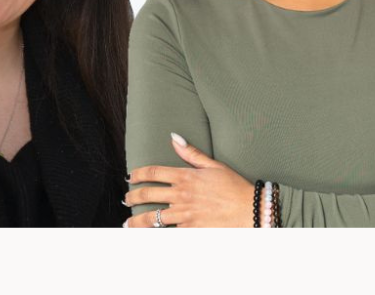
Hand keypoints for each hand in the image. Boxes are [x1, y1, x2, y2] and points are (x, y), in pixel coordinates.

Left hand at [125, 133, 254, 227]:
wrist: (249, 210)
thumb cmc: (233, 186)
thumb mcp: (214, 165)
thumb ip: (192, 153)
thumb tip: (174, 137)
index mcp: (186, 176)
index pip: (155, 172)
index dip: (139, 174)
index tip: (130, 177)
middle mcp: (182, 195)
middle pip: (148, 195)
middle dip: (133, 197)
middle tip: (126, 199)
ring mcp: (184, 215)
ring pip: (152, 218)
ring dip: (137, 221)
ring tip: (128, 223)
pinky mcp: (189, 231)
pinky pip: (167, 234)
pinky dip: (156, 236)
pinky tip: (147, 238)